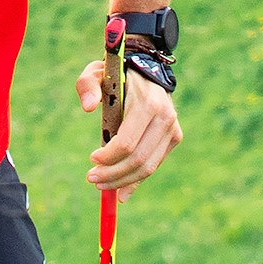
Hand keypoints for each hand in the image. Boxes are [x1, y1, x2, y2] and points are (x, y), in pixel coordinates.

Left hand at [78, 52, 181, 196]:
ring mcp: (172, 129)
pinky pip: (154, 164)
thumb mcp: (96, 72)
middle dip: (113, 174)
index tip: (91, 159)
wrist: (147, 71)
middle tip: (92, 179)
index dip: (108, 157)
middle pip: (137, 160)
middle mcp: (164, 118)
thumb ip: (87, 85)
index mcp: (147, 104)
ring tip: (101, 185)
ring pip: (147, 167)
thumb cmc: (117, 75)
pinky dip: (137, 180)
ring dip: (122, 181)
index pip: (127, 143)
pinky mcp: (174, 137)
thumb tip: (88, 107)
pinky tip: (122, 192)